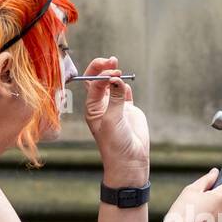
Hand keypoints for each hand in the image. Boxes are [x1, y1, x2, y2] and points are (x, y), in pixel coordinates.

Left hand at [81, 55, 148, 183]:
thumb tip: (116, 78)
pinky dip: (125, 85)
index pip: (92, 83)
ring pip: (112, 84)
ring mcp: (115, 106)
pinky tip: (127, 81)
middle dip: (105, 69)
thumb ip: (114, 98)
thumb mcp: (112, 120)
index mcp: (92, 108)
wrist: (129, 160)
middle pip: (99, 80)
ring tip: (120, 67)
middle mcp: (102, 105)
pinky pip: (124, 92)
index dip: (100, 73)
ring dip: (115, 74)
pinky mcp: (128, 109)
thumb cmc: (115, 144)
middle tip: (113, 61)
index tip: (110, 69)